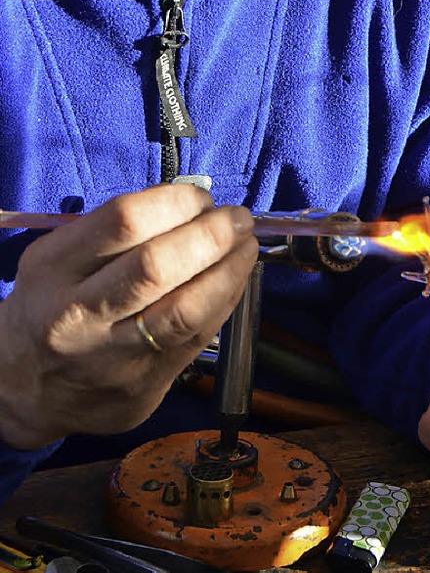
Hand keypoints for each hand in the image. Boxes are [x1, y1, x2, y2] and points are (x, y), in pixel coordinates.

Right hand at [0, 184, 257, 449]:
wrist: (24, 391)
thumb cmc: (51, 305)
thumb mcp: (59, 258)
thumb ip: (114, 232)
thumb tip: (191, 206)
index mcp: (53, 270)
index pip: (124, 221)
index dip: (177, 202)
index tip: (202, 198)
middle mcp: (77, 317)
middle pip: (156, 267)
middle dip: (211, 235)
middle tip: (238, 218)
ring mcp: (110, 359)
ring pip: (185, 311)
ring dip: (229, 270)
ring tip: (246, 246)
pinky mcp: (141, 390)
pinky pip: (197, 339)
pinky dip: (224, 301)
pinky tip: (234, 280)